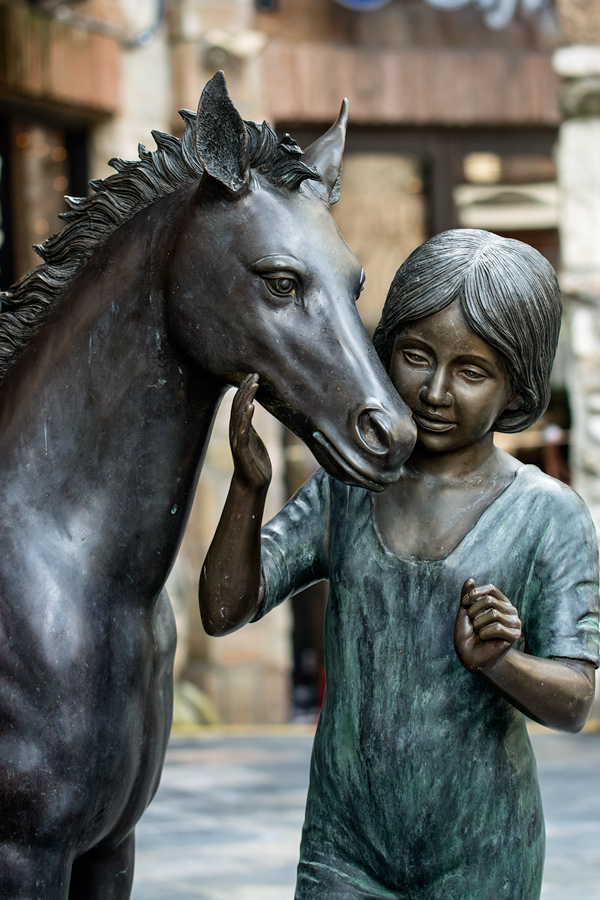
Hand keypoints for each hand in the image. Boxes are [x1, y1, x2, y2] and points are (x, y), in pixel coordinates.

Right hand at [230, 374, 271, 490]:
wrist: (253, 485)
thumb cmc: (255, 463)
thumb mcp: (254, 440)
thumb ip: (250, 426)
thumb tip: (250, 410)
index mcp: (240, 428)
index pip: (239, 404)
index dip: (244, 389)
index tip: (253, 375)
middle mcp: (236, 432)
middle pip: (238, 406)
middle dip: (245, 389)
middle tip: (254, 374)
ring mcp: (238, 441)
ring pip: (239, 416)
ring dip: (247, 399)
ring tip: (254, 385)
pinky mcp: (242, 451)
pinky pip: (243, 432)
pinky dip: (246, 419)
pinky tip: (251, 407)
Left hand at [454, 578, 520, 673]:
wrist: (471, 656)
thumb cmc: (468, 633)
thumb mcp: (466, 611)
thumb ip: (468, 595)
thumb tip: (470, 579)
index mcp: (500, 601)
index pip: (490, 589)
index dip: (474, 594)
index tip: (464, 603)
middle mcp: (510, 610)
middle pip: (490, 601)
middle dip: (474, 612)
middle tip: (473, 624)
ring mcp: (514, 622)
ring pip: (493, 613)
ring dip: (479, 624)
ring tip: (479, 632)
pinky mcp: (515, 635)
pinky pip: (498, 627)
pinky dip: (485, 633)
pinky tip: (484, 638)